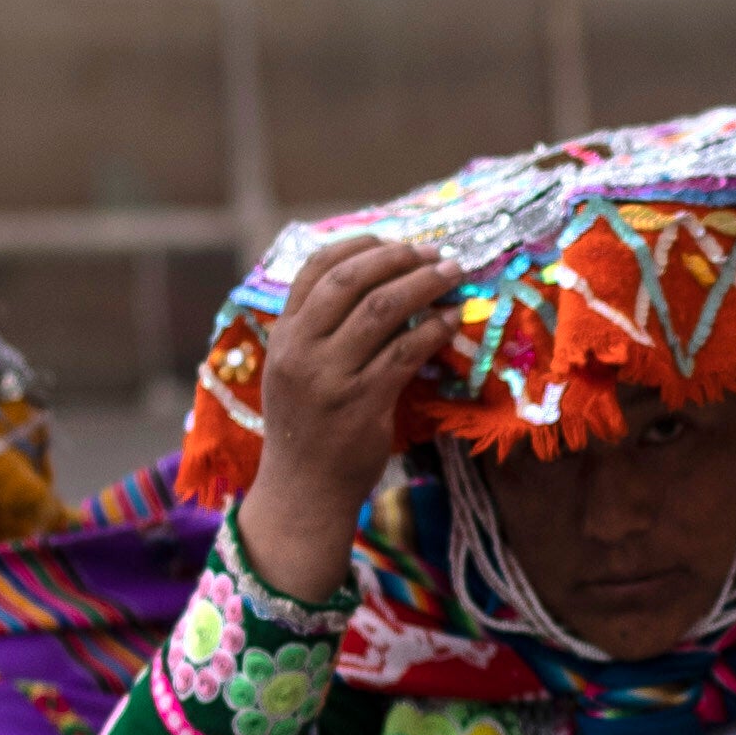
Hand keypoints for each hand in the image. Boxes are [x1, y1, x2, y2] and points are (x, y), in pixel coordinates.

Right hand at [229, 237, 461, 610]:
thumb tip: (377, 285)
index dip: (358, 246)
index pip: (315, 269)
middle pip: (350, 280)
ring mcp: (329, 376)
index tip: (394, 241)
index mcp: (283, 335)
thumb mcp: (296, 371)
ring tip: (452, 275)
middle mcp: (299, 349)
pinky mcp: (361, 403)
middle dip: (398, 258)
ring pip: (382, 310)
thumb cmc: (308, 429)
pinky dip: (434, 329)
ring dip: (424, 284)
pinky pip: (406, 352)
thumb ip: (320, 331)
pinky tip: (452, 320)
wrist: (302, 493)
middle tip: (435, 253)